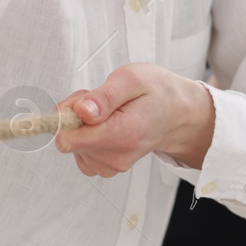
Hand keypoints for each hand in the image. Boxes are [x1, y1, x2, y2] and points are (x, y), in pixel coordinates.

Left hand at [55, 63, 215, 177]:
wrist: (179, 114)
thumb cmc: (158, 92)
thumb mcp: (133, 78)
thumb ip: (104, 96)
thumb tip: (80, 111)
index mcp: (123, 133)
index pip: (70, 139)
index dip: (66, 116)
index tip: (81, 101)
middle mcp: (117, 155)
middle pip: (68, 139)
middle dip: (75, 115)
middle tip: (100, 100)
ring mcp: (113, 164)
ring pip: (74, 145)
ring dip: (81, 125)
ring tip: (107, 110)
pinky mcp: (108, 167)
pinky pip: (81, 153)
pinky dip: (87, 136)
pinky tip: (105, 124)